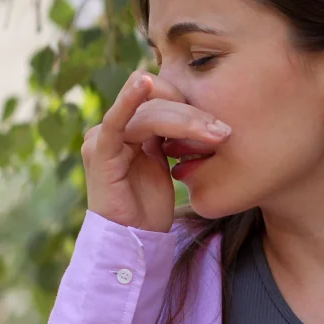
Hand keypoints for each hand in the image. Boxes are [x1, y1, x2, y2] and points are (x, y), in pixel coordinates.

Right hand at [83, 71, 229, 232]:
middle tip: (223, 133)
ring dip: (185, 121)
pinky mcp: (100, 151)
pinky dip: (130, 100)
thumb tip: (198, 108)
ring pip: (149, 113)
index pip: (160, 95)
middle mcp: (113, 126)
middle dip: (193, 115)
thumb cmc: (150, 205)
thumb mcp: (165, 160)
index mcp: (128, 126)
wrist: (134, 238)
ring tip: (214, 136)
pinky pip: (116, 121)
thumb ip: (170, 132)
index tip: (219, 126)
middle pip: (157, 102)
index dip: (188, 103)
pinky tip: (145, 84)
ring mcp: (102, 136)